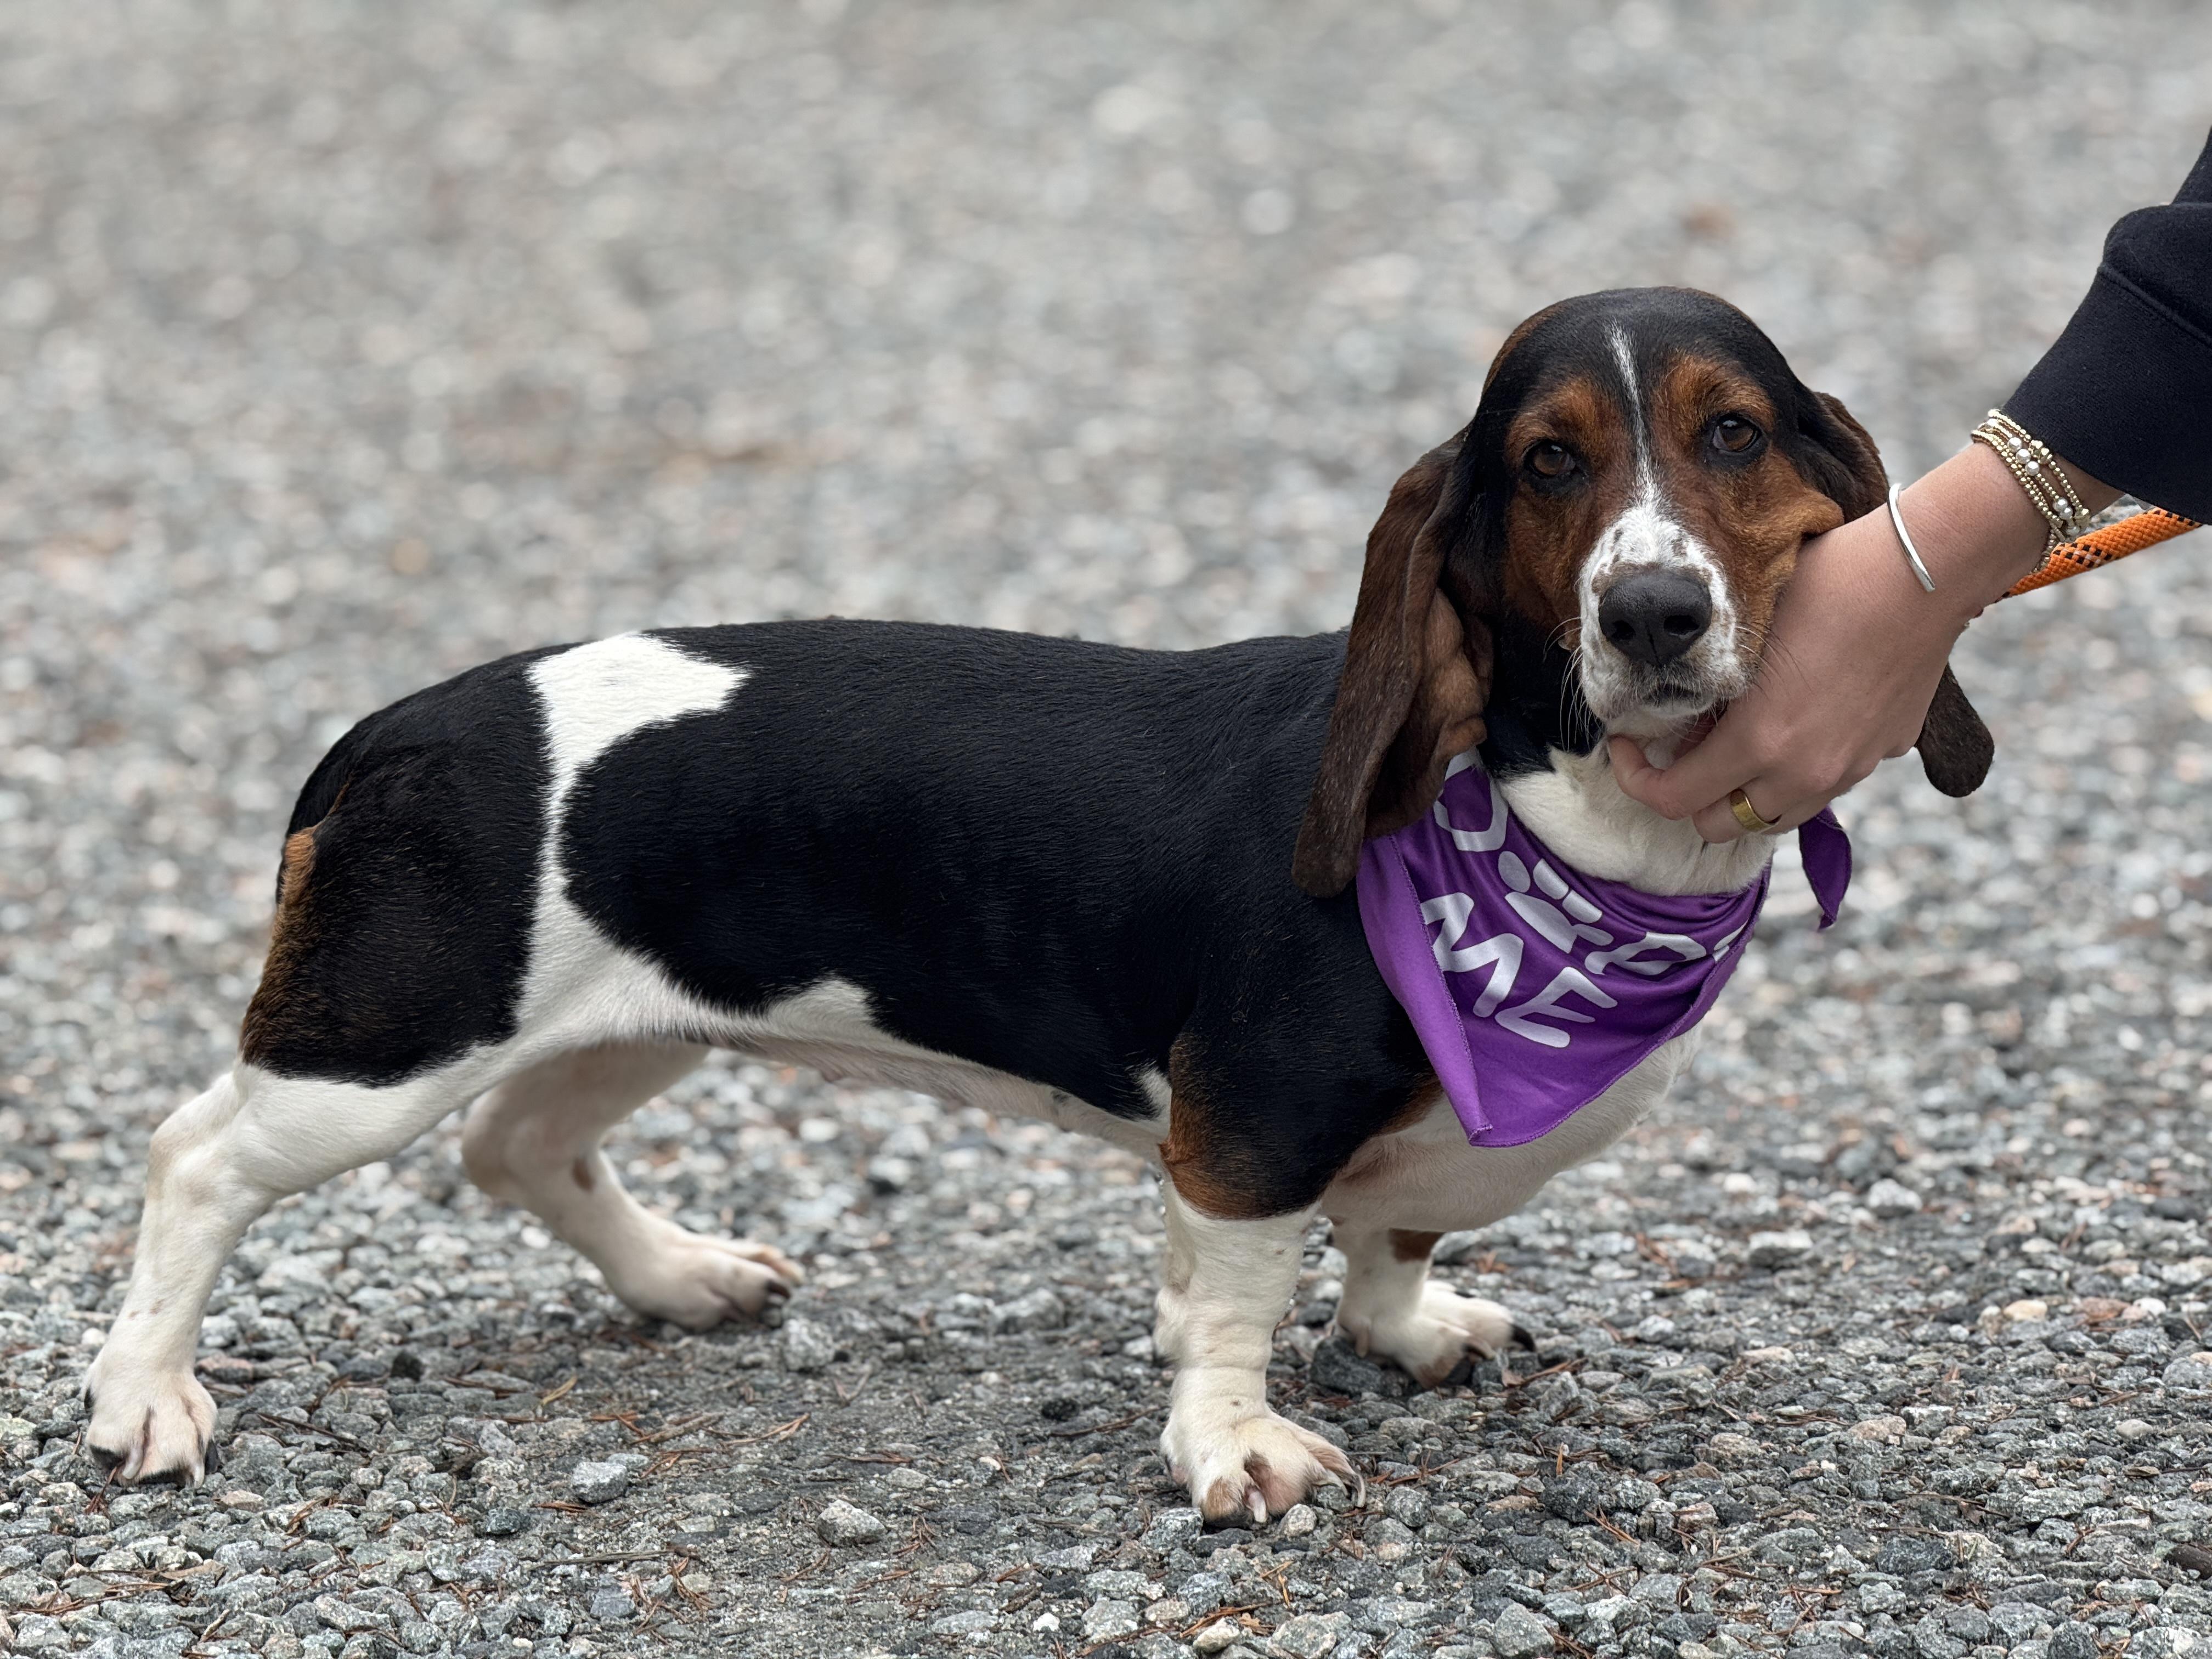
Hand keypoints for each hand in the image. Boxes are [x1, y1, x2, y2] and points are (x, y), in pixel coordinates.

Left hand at [1608, 440, 2116, 839]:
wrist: (1925, 573)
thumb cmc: (1828, 582)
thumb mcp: (1746, 635)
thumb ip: (1707, 693)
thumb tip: (1681, 724)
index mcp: (1758, 743)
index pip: (1672, 800)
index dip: (1636, 778)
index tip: (1629, 747)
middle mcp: (1803, 772)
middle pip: (1720, 824)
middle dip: (1688, 794)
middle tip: (1679, 748)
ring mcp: (1848, 769)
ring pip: (1773, 815)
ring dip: (1743, 793)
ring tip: (1733, 743)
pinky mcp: (1883, 754)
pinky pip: (1824, 785)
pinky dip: (1795, 774)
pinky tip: (1792, 723)